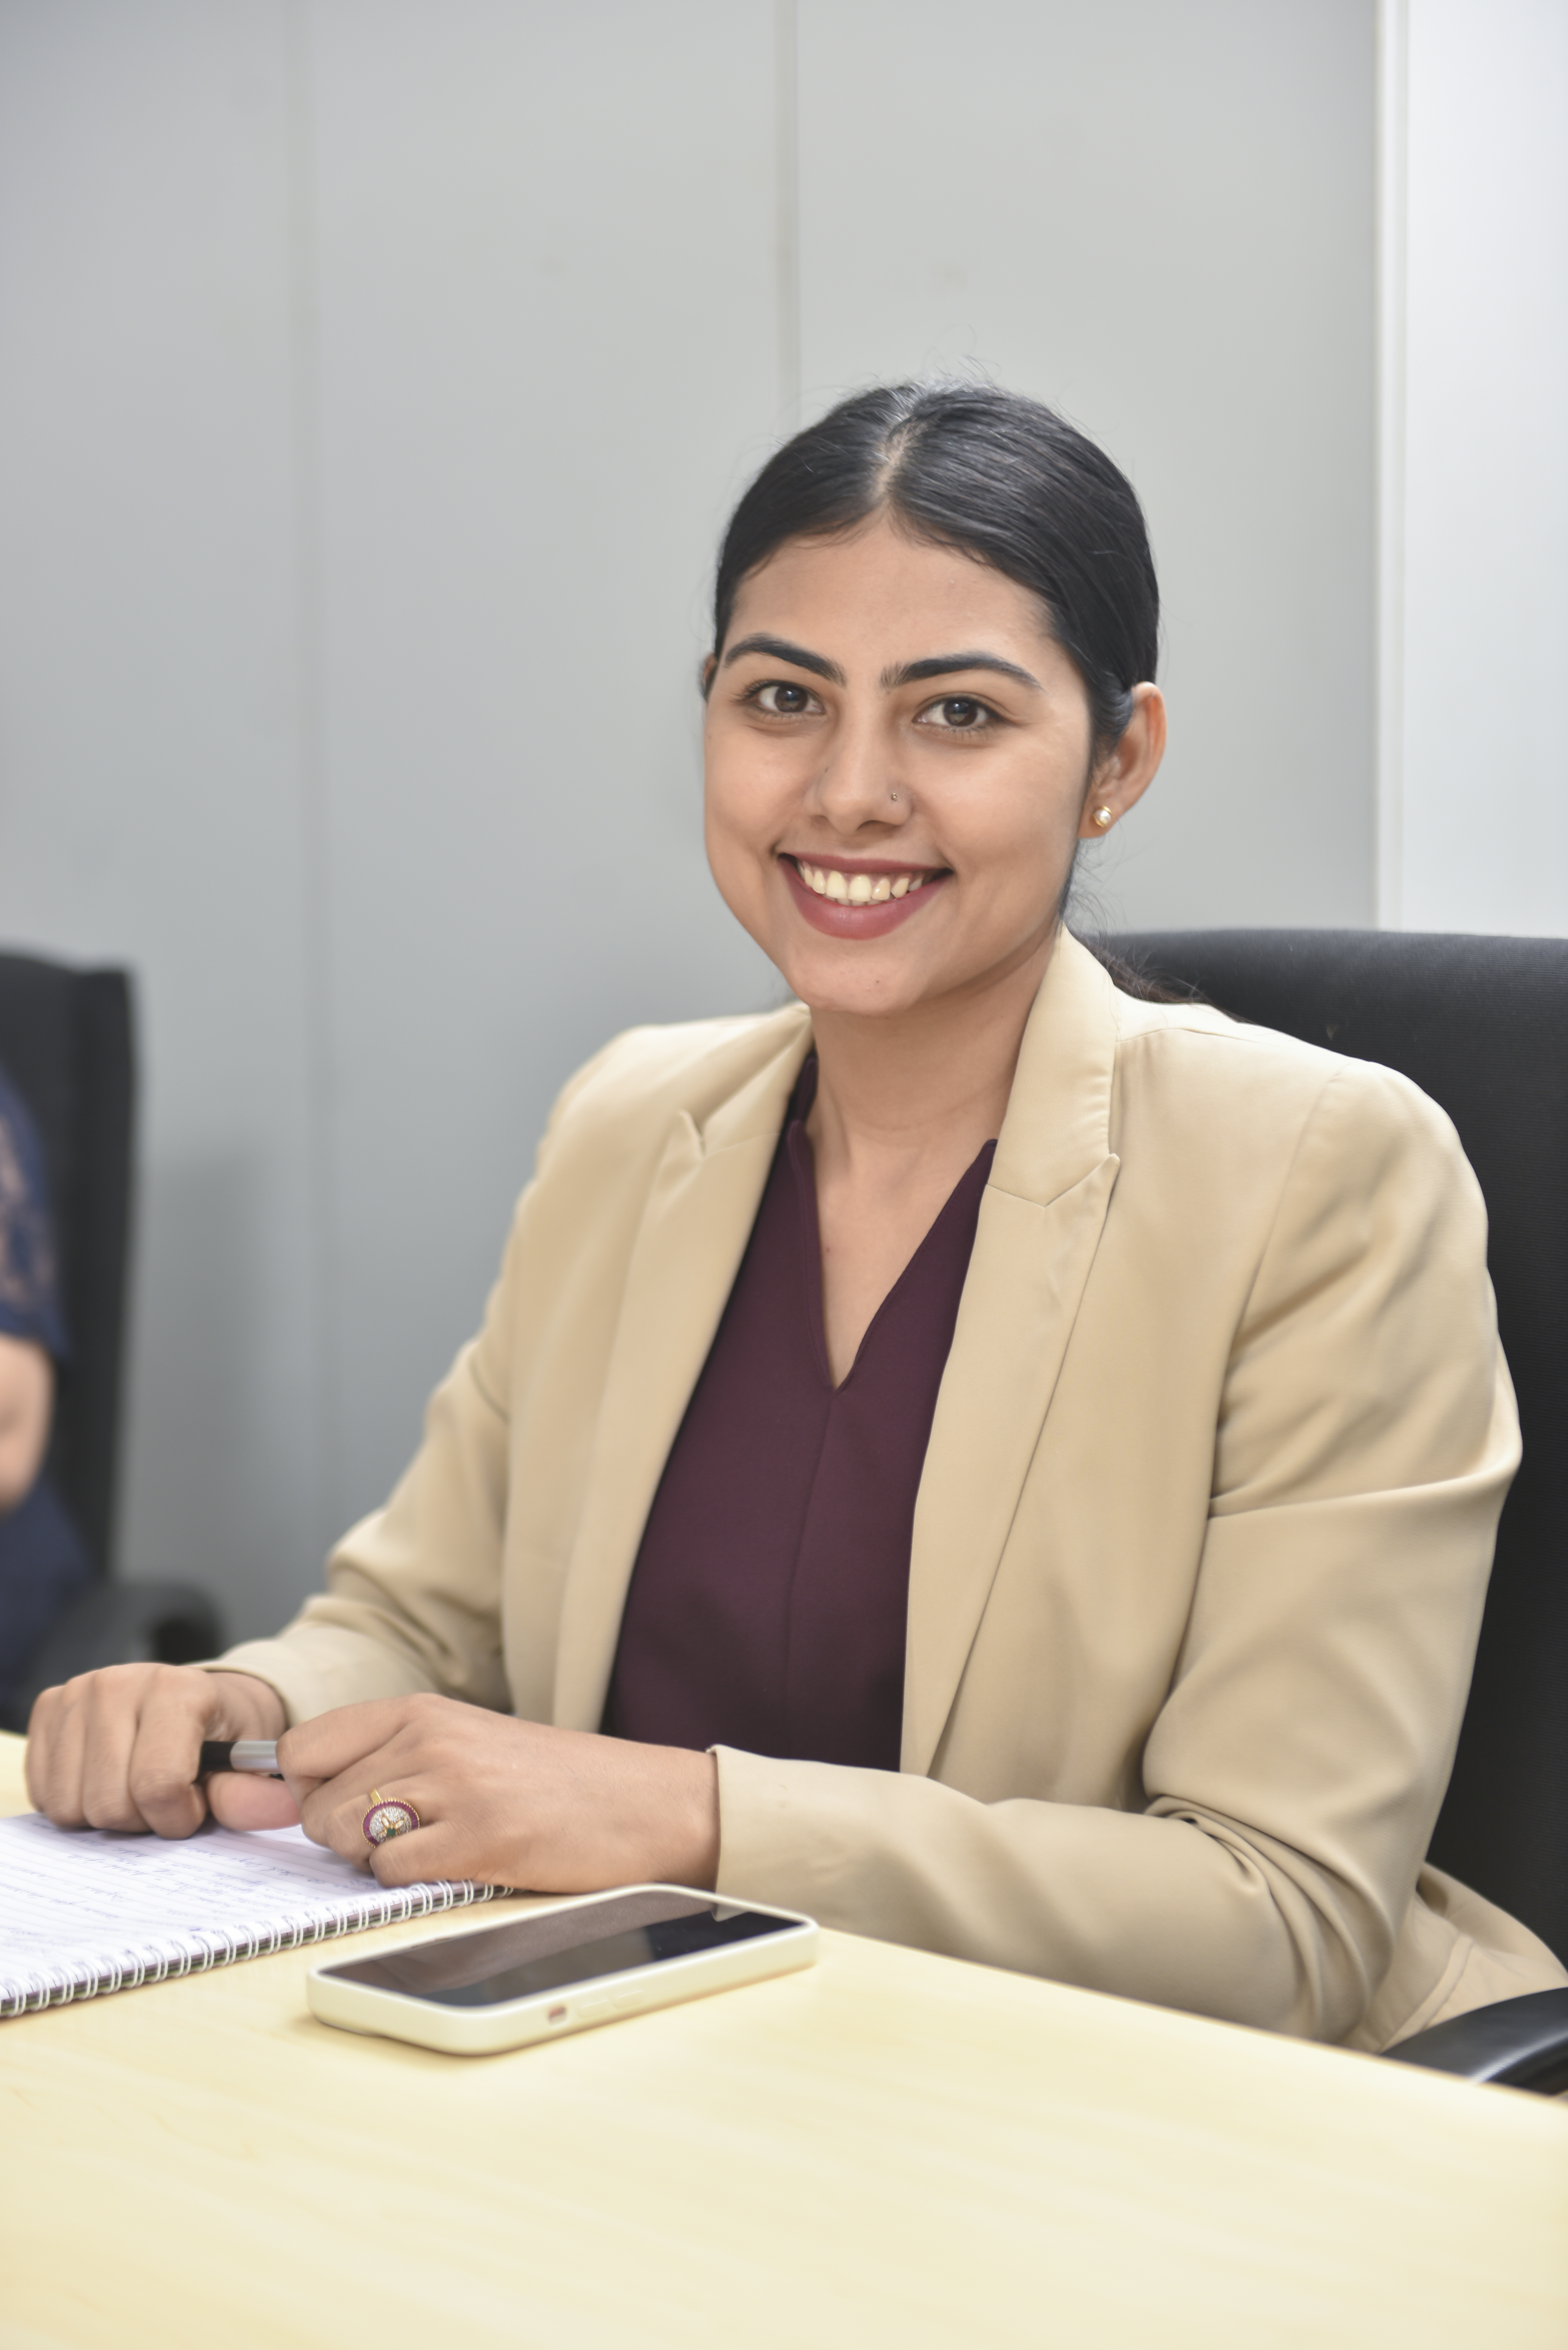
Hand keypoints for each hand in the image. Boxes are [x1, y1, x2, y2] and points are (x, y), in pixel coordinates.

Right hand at [25, 1664, 292, 1836]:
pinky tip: (107, 1779)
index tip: (196, 1806)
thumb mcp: (251, 1762)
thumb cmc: (227, 1732)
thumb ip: (252, 1792)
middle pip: (109, 1804)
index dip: (179, 1817)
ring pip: (71, 1805)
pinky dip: (76, 1801)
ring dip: (108, 1814)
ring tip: (137, 1787)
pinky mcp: (49, 1708)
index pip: (157, 1785)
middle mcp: (119, 1683)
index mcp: (178, 1689)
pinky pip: (44, 1793)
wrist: (201, 1698)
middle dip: (143, 1819)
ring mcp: (78, 1692)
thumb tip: (282, 1811)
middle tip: (167, 1797)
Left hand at [279, 1694, 720, 1893]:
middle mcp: (431, 1739)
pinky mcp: (479, 1840)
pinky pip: (391, 1873)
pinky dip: (410, 1881)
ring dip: (374, 1858)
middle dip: (341, 1833)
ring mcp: (455, 1788)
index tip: (337, 1805)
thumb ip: (393, 1754)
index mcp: (423, 1710)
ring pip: (343, 1837)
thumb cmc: (555, 1781)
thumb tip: (307, 1792)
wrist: (643, 1802)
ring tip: (432, 1847)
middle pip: (315, 1802)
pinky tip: (456, 1865)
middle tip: (400, 1835)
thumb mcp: (467, 1740)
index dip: (307, 1789)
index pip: (303, 1748)